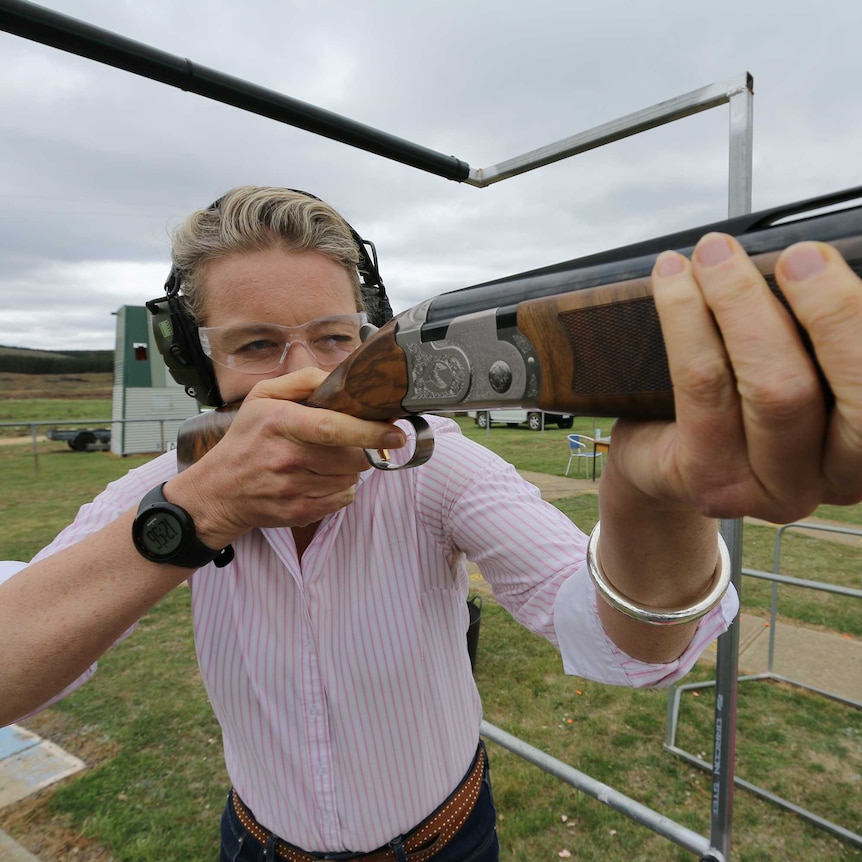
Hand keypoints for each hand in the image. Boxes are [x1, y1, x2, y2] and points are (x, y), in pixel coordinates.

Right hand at [165, 367, 406, 546]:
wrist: (218, 492)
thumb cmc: (246, 440)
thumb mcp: (263, 398)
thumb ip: (304, 381)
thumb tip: (342, 378)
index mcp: (280, 423)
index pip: (334, 428)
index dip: (370, 431)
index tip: (396, 433)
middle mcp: (287, 458)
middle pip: (352, 456)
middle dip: (360, 448)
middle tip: (346, 442)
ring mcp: (294, 489)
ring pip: (351, 478)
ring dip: (349, 469)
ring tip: (324, 461)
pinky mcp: (300, 513)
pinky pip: (343, 499)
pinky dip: (340, 489)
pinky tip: (320, 479)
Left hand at [605, 233, 861, 523]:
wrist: (661, 458)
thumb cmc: (742, 399)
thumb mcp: (800, 366)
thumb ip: (817, 335)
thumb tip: (819, 260)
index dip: (858, 319)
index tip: (829, 258)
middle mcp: (830, 480)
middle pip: (854, 397)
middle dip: (828, 312)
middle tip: (797, 255)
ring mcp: (768, 489)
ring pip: (772, 390)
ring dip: (743, 304)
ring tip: (714, 255)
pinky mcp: (709, 480)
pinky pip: (703, 388)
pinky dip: (687, 320)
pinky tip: (673, 279)